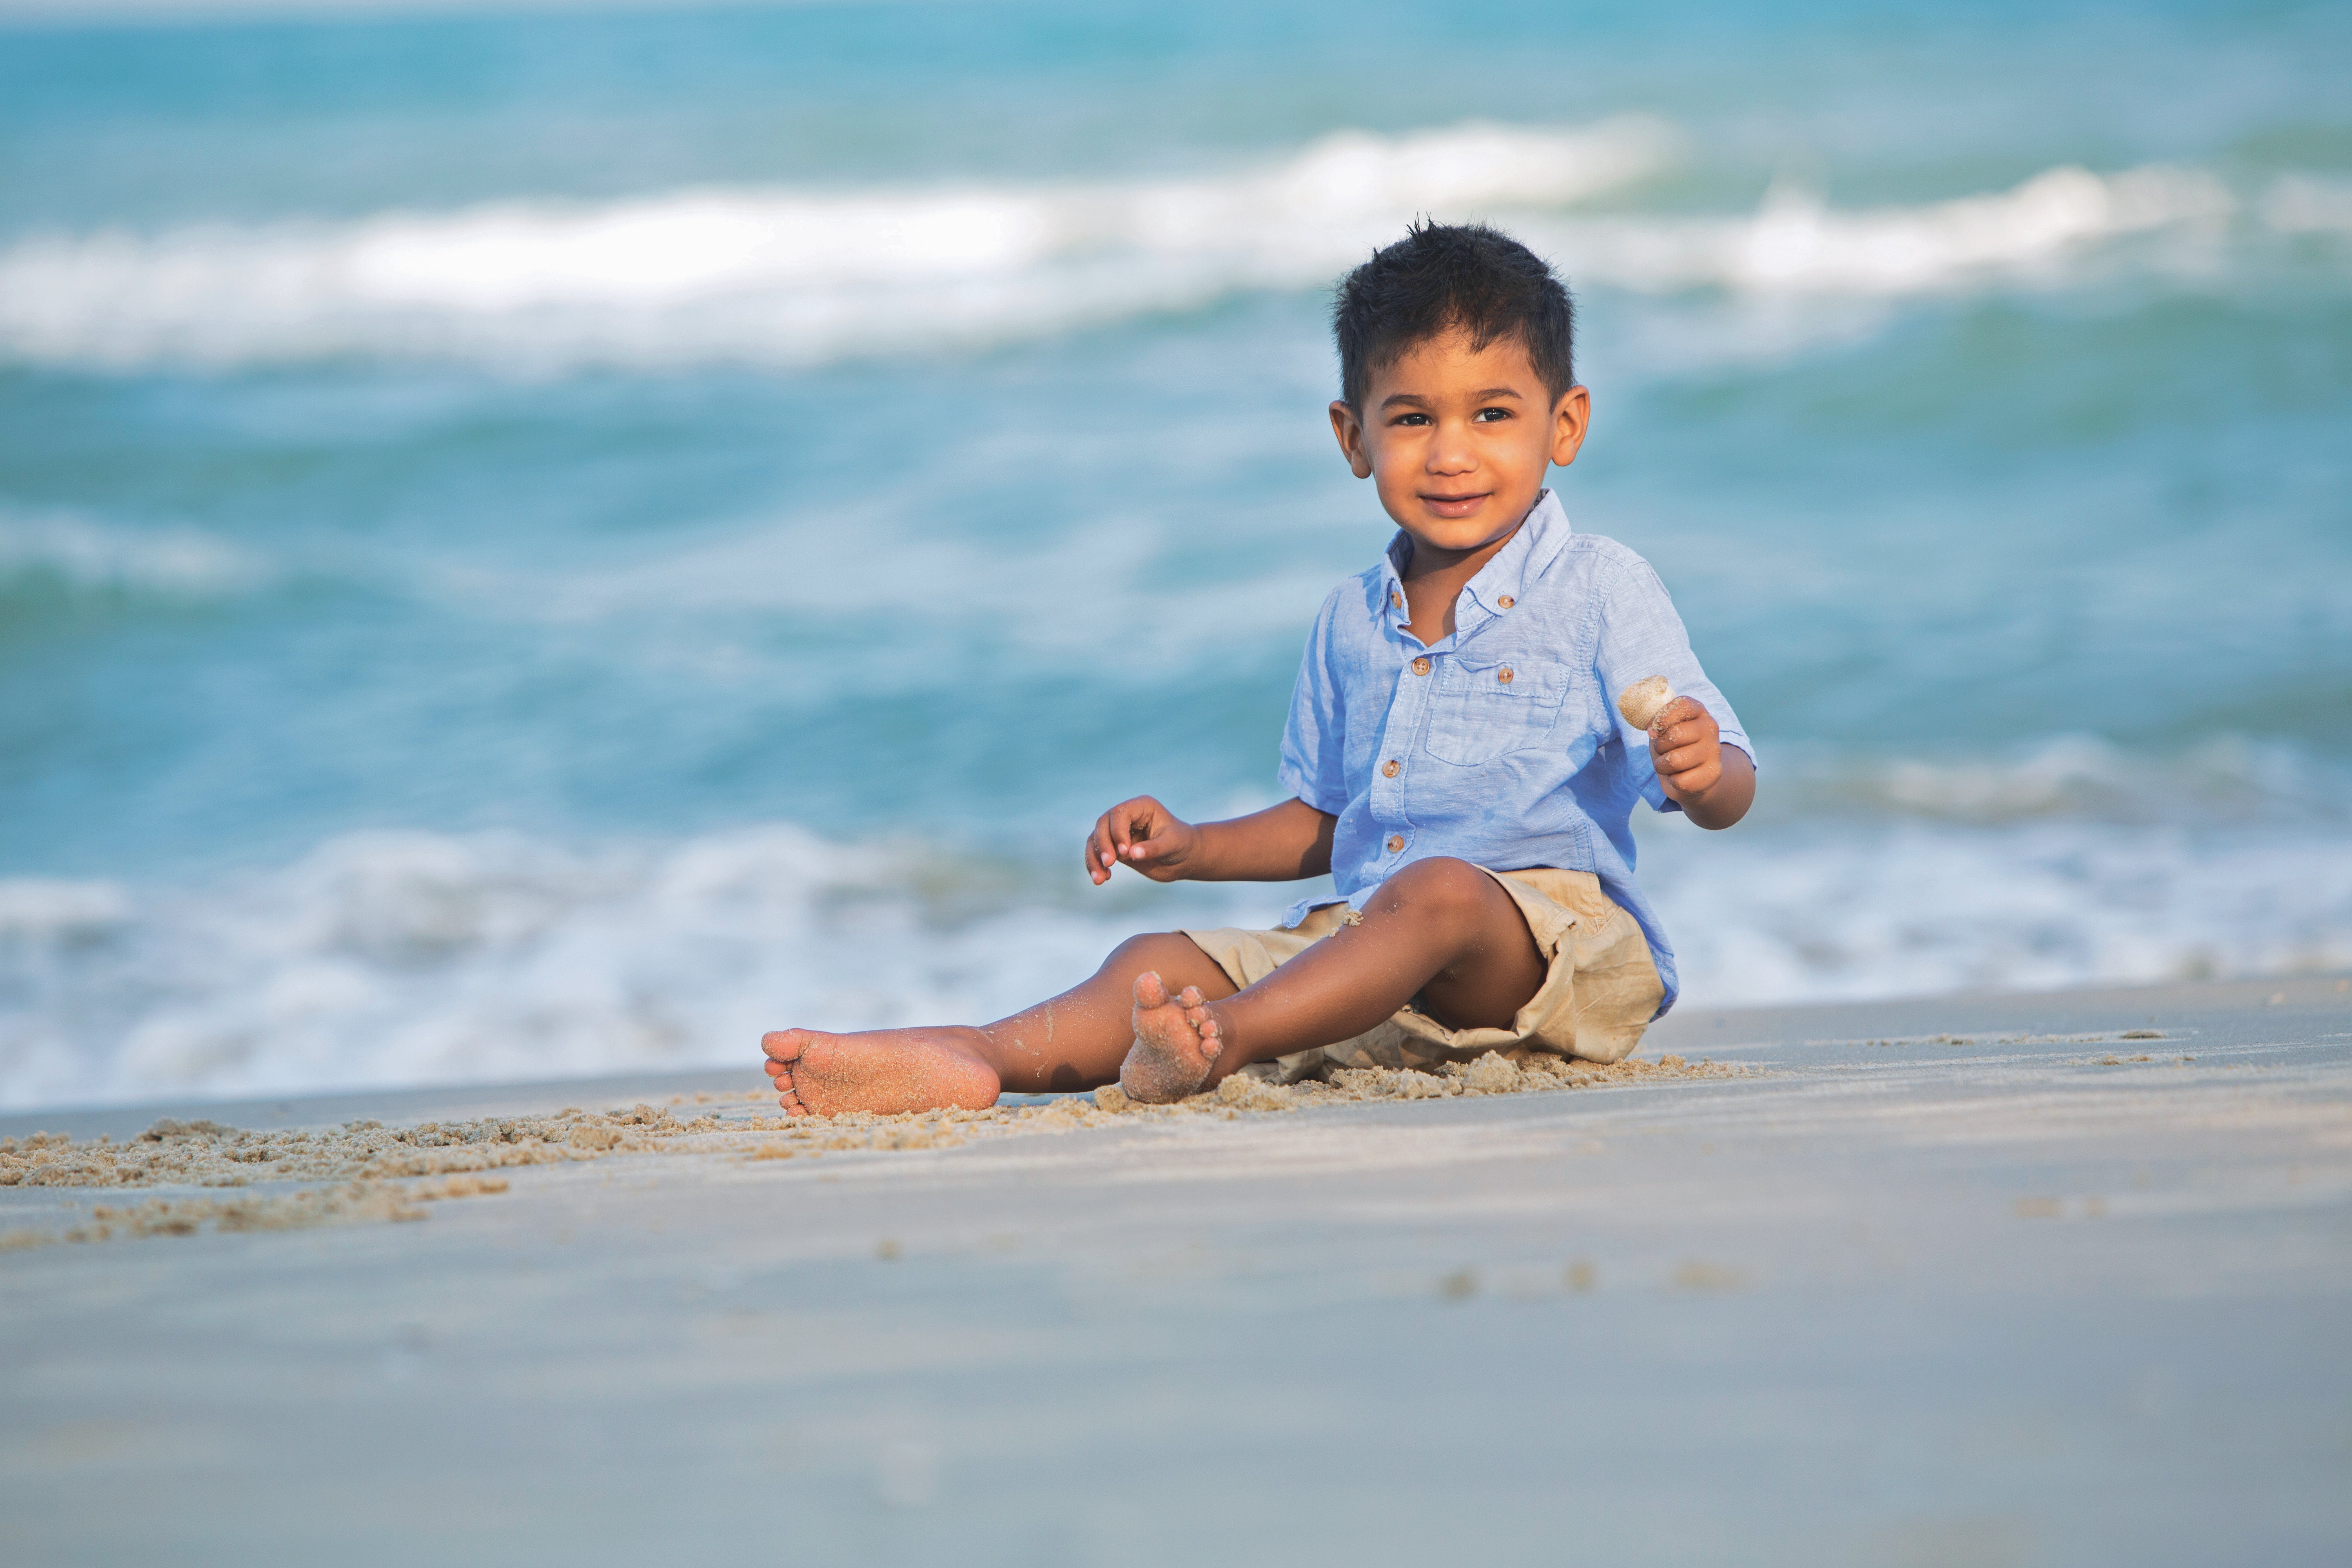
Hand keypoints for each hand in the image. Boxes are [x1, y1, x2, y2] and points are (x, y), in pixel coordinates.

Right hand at [1085, 795, 1202, 884]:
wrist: (1183, 858)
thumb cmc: (1182, 844)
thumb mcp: (1172, 845)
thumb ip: (1153, 848)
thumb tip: (1131, 854)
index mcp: (1142, 807)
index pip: (1120, 813)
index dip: (1118, 831)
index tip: (1124, 851)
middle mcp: (1127, 816)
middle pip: (1103, 824)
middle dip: (1103, 844)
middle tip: (1109, 863)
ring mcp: (1118, 831)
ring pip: (1096, 839)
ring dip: (1094, 858)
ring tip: (1099, 879)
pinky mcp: (1114, 847)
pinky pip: (1097, 853)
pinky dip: (1096, 865)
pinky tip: (1102, 879)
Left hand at [1648, 696, 1723, 803]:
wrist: (1694, 773)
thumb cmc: (1673, 746)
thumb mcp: (1662, 730)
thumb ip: (1657, 724)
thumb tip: (1653, 730)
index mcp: (1698, 710)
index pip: (1682, 705)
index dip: (1662, 718)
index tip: (1654, 730)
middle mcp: (1710, 727)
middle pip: (1675, 735)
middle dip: (1659, 747)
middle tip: (1662, 751)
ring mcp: (1714, 750)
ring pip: (1675, 760)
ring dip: (1662, 766)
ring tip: (1668, 765)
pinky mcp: (1713, 773)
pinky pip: (1681, 780)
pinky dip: (1673, 781)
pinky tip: (1680, 776)